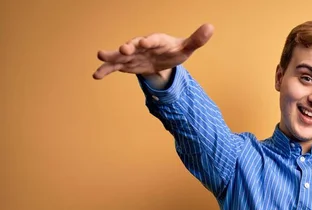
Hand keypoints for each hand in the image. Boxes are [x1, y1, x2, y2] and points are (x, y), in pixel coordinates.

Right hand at [92, 23, 213, 79]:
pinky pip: (115, 67)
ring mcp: (133, 55)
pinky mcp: (126, 64)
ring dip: (111, 55)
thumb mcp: (186, 47)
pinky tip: (96, 75)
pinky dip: (106, 70)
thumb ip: (197, 39)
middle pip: (134, 44)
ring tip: (100, 56)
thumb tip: (211, 27)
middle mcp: (142, 45)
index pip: (154, 40)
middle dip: (129, 46)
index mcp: (157, 40)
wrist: (163, 58)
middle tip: (123, 48)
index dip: (150, 41)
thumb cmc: (175, 50)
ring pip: (120, 54)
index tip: (146, 42)